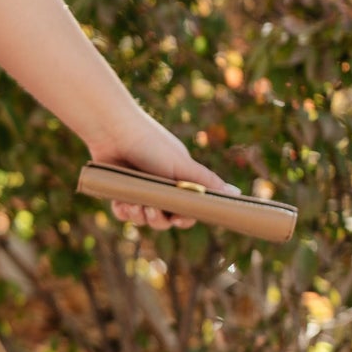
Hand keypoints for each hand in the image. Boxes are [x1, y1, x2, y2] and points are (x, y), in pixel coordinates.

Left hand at [85, 105, 242, 231]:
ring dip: (139, 216)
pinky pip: (123, 213)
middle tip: (151, 208)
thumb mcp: (182, 165)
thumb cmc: (152, 145)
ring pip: (143, 218)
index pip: (186, 211)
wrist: (115, 131)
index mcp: (178, 183)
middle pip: (164, 220)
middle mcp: (160, 188)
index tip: (178, 219)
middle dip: (158, 219)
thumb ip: (206, 182)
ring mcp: (139, 191)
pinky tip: (122, 202)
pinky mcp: (119, 191)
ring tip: (134, 203)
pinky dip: (123, 211)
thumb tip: (236, 194)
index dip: (183, 219)